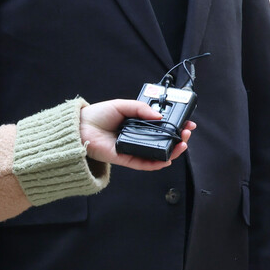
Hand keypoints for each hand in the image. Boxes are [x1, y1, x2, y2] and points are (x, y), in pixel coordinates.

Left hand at [78, 99, 193, 169]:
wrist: (81, 128)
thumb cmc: (98, 115)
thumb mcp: (123, 105)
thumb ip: (141, 109)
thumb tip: (160, 117)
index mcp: (138, 123)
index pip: (162, 125)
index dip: (176, 124)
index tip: (188, 122)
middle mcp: (138, 137)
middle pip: (163, 140)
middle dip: (178, 137)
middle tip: (187, 132)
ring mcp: (134, 149)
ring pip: (158, 154)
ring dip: (173, 151)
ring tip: (182, 144)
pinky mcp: (127, 159)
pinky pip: (145, 164)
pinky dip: (157, 163)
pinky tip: (167, 159)